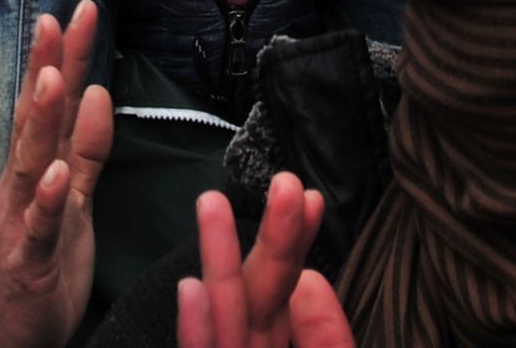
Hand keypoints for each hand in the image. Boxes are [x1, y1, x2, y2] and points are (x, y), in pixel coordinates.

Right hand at [0, 2, 115, 347]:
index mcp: (35, 168)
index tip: (73, 10)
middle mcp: (22, 186)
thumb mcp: (76, 198)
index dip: (60, 58)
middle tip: (57, 18)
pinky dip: (47, 199)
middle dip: (48, 69)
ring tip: (52, 79)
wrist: (19, 333)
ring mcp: (21, 221)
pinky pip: (39, 227)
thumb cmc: (46, 261)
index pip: (48, 104)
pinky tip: (56, 174)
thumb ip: (87, 149)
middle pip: (37, 119)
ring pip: (31, 164)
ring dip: (40, 120)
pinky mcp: (28, 260)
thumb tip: (97, 91)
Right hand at [177, 178, 350, 347]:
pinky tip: (190, 287)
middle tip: (286, 183)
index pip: (282, 291)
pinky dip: (194, 330)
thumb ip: (325, 340)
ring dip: (218, 263)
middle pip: (256, 295)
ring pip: (224, 320)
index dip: (296, 245)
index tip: (312, 198)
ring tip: (212, 202)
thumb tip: (313, 280)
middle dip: (272, 241)